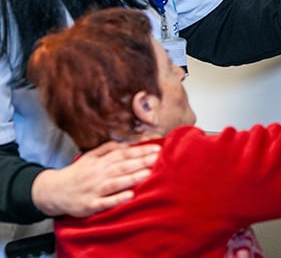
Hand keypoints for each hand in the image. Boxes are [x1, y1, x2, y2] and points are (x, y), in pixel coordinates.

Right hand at [32, 141, 160, 217]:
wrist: (54, 191)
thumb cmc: (78, 172)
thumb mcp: (91, 156)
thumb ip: (109, 148)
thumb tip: (127, 144)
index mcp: (101, 161)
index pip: (124, 154)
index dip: (141, 151)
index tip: (157, 148)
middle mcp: (99, 174)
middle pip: (122, 166)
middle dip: (141, 162)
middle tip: (158, 158)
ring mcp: (95, 190)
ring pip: (115, 183)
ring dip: (132, 178)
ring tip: (148, 173)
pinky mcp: (90, 205)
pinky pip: (105, 202)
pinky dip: (117, 199)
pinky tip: (130, 195)